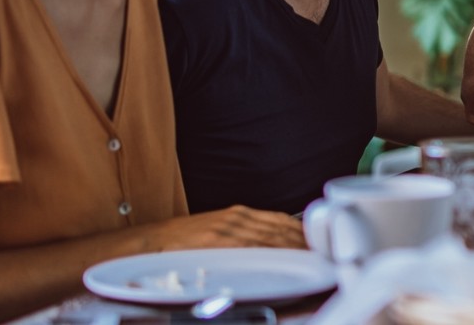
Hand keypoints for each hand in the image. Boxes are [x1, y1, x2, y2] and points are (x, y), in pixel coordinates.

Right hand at [150, 206, 305, 250]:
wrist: (153, 240)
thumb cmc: (185, 240)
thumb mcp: (219, 231)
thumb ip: (244, 235)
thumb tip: (269, 246)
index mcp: (239, 214)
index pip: (278, 220)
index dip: (299, 230)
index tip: (315, 241)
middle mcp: (236, 218)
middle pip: (278, 228)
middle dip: (301, 241)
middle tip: (320, 252)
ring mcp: (227, 228)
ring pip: (268, 237)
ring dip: (291, 247)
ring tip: (309, 257)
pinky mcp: (216, 241)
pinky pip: (249, 247)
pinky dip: (268, 252)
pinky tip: (281, 259)